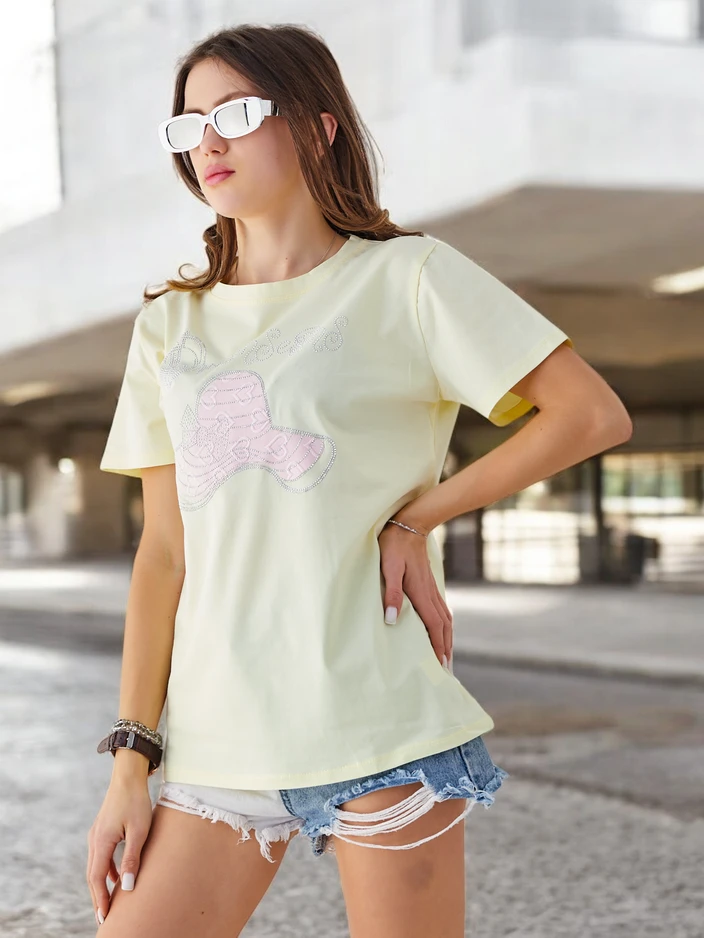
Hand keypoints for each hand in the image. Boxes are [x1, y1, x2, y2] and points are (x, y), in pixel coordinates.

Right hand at [86, 773, 152, 925]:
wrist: (128, 776)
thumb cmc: (136, 801)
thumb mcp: (139, 831)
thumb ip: (132, 859)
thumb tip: (127, 886)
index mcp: (101, 841)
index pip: (97, 878)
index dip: (100, 899)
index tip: (104, 917)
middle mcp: (94, 840)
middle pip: (92, 875)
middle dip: (97, 897)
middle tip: (103, 917)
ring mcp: (96, 834)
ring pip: (95, 866)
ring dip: (100, 885)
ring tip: (107, 902)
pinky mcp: (102, 829)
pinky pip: (100, 856)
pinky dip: (105, 870)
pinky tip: (114, 877)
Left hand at [378, 521, 452, 666]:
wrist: (409, 525)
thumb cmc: (394, 546)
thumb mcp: (388, 568)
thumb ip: (391, 593)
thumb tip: (391, 620)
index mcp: (421, 593)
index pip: (433, 626)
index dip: (437, 647)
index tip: (441, 666)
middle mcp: (430, 594)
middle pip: (443, 627)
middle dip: (446, 648)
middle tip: (446, 670)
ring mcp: (432, 588)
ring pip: (445, 619)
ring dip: (447, 638)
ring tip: (447, 655)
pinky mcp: (429, 584)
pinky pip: (442, 610)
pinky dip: (445, 625)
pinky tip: (442, 629)